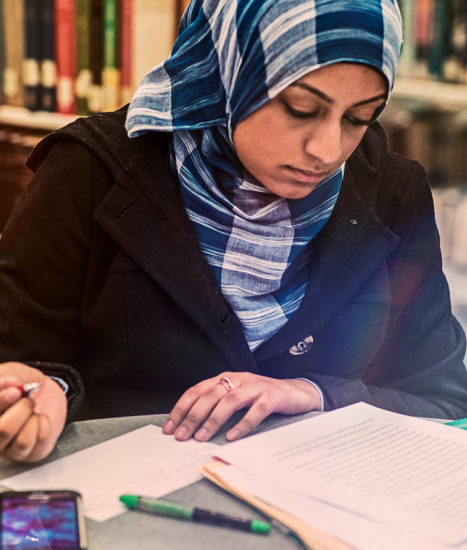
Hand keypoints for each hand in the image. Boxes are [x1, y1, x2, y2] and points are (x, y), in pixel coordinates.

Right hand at [0, 362, 66, 461]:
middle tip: (27, 399)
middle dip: (21, 409)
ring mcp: (9, 449)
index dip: (2, 402)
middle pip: (2, 431)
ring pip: (22, 443)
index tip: (15, 391)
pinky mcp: (30, 454)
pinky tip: (40, 419)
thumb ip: (6, 376)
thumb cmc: (23, 384)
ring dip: (33, 418)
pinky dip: (45, 425)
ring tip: (33, 410)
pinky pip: (39, 444)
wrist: (45, 391)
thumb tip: (6, 381)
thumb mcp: (13, 373)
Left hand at [163, 372, 321, 442]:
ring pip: (229, 401)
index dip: (181, 408)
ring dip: (213, 420)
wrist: (298, 392)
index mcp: (226, 378)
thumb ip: (218, 405)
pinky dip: (242, 424)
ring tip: (201, 437)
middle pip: (210, 395)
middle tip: (182, 435)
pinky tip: (232, 436)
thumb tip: (192, 426)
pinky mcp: (272, 397)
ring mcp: (255, 387)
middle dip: (192, 416)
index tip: (170, 427)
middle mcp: (238, 379)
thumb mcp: (237, 397)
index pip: (197, 390)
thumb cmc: (263, 397)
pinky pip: (255, 410)